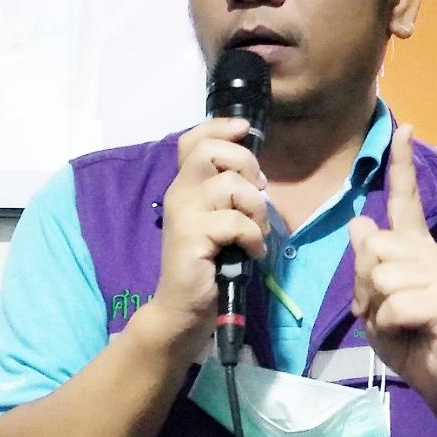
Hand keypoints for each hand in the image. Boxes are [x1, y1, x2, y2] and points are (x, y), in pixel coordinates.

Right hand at [145, 118, 269, 352]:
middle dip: (245, 166)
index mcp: (185, 186)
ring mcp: (183, 215)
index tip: (245, 131)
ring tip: (254, 232)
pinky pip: (235, 222)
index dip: (220, 127)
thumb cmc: (208, 265)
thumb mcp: (219, 221)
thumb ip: (228, 194)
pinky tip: (251, 252)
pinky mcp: (191, 238)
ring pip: (229, 185)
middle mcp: (179, 194)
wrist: (183, 309)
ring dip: (255, 209)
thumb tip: (257, 172)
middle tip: (256, 192)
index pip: (193, 139)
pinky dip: (253, 236)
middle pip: (211, 151)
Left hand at [349, 125, 436, 410]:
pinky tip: (410, 332)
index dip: (403, 165)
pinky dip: (390, 325)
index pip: (407, 200)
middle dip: (363, 284)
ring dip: (377, 308)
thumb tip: (360, 222)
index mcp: (415, 249)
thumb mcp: (374, 302)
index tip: (406, 129)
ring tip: (399, 323)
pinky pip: (395, 304)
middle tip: (382, 311)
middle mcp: (431, 254)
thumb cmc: (410, 339)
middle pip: (373, 246)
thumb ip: (365, 266)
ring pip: (380, 275)